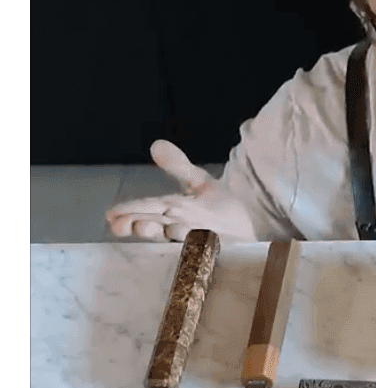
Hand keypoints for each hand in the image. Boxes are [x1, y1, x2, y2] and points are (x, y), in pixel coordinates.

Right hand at [106, 140, 256, 241]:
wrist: (252, 220)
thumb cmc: (220, 205)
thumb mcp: (197, 181)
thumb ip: (177, 165)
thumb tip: (156, 144)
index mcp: (172, 209)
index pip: (146, 208)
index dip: (128, 211)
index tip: (110, 215)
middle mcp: (180, 223)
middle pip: (154, 223)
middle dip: (137, 223)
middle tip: (119, 225)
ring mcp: (197, 235)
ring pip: (174, 233)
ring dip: (160, 230)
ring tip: (144, 227)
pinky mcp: (215, 243)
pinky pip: (202, 242)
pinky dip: (193, 240)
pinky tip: (184, 234)